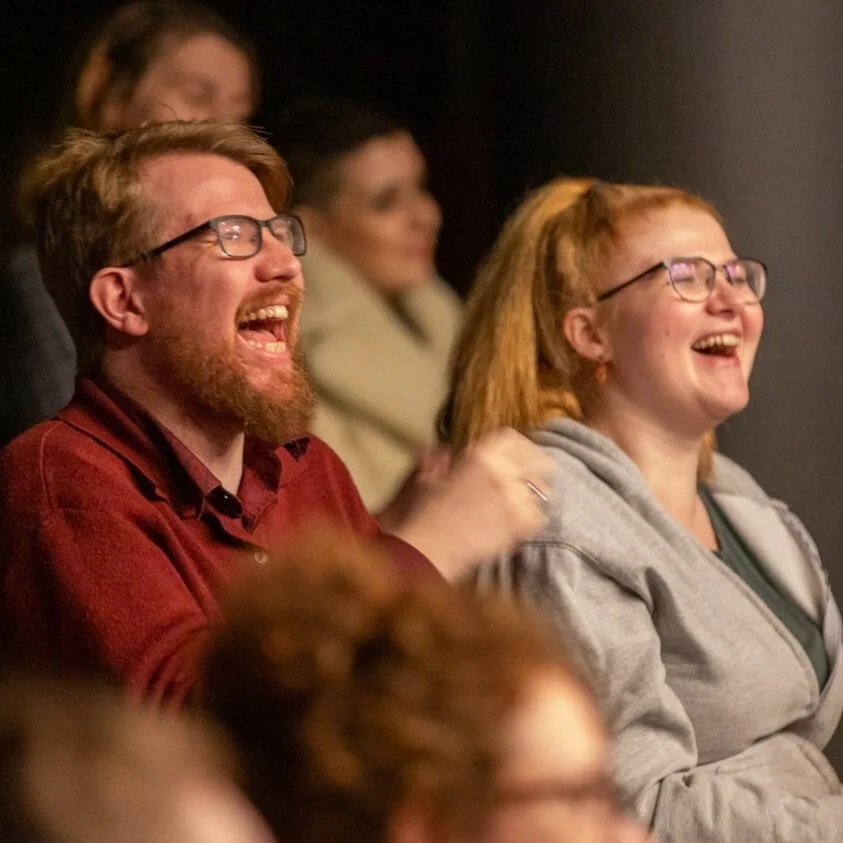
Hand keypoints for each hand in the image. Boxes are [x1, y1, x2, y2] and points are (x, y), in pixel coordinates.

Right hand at [390, 428, 552, 578]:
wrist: (429, 548)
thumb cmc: (424, 514)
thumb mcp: (428, 477)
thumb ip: (441, 459)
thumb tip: (446, 451)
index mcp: (480, 455)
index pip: (513, 439)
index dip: (521, 447)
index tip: (523, 455)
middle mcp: (501, 471)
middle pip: (538, 461)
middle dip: (538, 470)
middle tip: (533, 479)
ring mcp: (513, 497)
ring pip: (540, 491)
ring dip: (531, 497)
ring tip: (517, 506)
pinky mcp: (519, 523)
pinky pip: (538, 516)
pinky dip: (529, 521)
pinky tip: (513, 525)